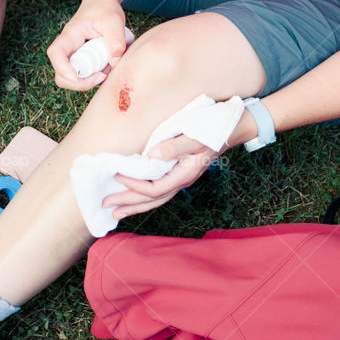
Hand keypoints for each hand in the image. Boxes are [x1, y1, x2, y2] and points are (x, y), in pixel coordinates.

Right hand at [47, 0, 128, 90]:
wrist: (103, 4)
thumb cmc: (105, 9)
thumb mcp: (114, 20)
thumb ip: (116, 41)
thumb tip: (115, 64)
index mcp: (70, 35)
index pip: (55, 53)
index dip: (62, 68)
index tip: (77, 76)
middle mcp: (68, 49)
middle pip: (60, 75)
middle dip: (79, 83)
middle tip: (101, 76)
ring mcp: (74, 57)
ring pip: (71, 80)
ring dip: (89, 81)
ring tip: (108, 68)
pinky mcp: (83, 62)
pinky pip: (84, 77)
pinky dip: (95, 78)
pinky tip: (108, 67)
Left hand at [102, 135, 217, 219]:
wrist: (233, 128)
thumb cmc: (215, 129)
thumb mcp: (196, 135)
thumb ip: (176, 146)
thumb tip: (152, 155)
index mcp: (185, 174)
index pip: (155, 188)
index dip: (134, 186)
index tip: (117, 176)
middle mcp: (183, 180)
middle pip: (153, 199)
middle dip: (129, 204)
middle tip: (106, 205)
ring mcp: (182, 178)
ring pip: (156, 198)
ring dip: (135, 205)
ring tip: (116, 211)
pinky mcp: (180, 172)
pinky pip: (159, 190)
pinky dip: (144, 196)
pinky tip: (134, 197)